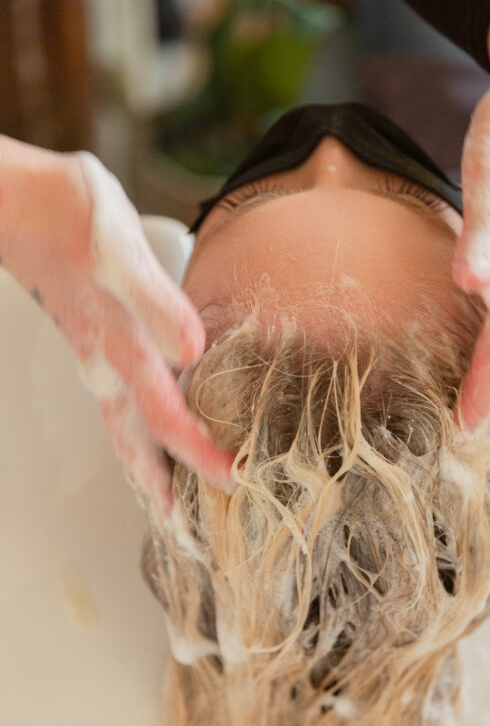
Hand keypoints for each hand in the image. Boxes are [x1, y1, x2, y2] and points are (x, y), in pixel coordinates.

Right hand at [0, 139, 234, 512]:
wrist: (18, 201)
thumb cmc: (65, 215)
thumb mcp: (117, 249)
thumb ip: (155, 302)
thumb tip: (193, 351)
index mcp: (119, 345)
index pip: (166, 417)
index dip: (200, 452)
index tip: (233, 481)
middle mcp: (106, 361)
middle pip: (138, 440)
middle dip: (166, 481)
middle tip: (190, 525)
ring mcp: (96, 354)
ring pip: (123, 426)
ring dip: (145, 465)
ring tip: (164, 499)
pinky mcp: (93, 339)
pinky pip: (117, 404)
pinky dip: (132, 432)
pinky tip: (140, 434)